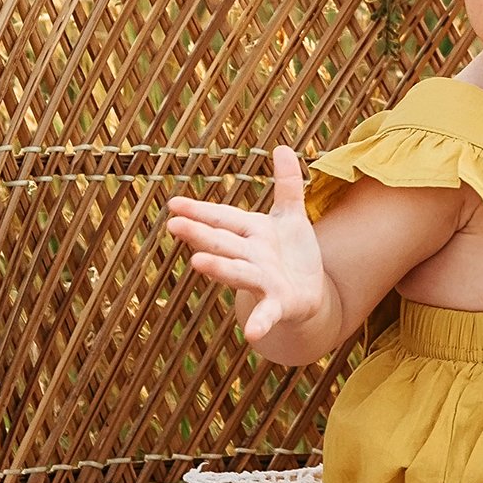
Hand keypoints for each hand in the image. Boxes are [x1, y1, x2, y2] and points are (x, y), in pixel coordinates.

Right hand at [167, 149, 331, 346]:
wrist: (310, 293)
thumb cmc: (292, 253)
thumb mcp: (292, 216)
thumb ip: (287, 184)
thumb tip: (280, 147)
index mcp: (251, 232)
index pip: (223, 218)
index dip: (200, 211)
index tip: (173, 204)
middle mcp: (251, 256)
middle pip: (224, 242)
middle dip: (200, 234)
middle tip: (173, 225)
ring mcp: (263, 281)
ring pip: (238, 272)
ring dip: (220, 269)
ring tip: (197, 263)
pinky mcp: (280, 305)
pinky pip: (268, 314)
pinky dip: (260, 323)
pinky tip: (252, 335)